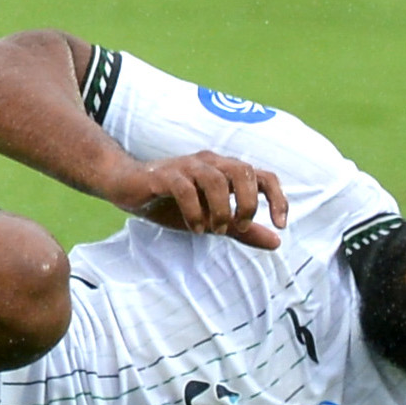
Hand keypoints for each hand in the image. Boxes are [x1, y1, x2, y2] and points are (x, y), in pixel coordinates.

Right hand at [102, 150, 285, 245]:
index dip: (277, 198)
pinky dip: (195, 212)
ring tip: (214, 230)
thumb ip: (243, 230)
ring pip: (216, 179)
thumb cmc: (171, 201)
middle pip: (243, 171)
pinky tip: (194, 228)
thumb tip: (277, 242)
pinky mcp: (163, 175)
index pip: (262, 176)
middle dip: (247, 203)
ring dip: (221, 209)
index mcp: (225, 171)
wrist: (125, 185)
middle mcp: (209, 163)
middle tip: (237, 227)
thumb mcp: (212, 220)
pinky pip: (185, 188)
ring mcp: (186, 166)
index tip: (280, 224)